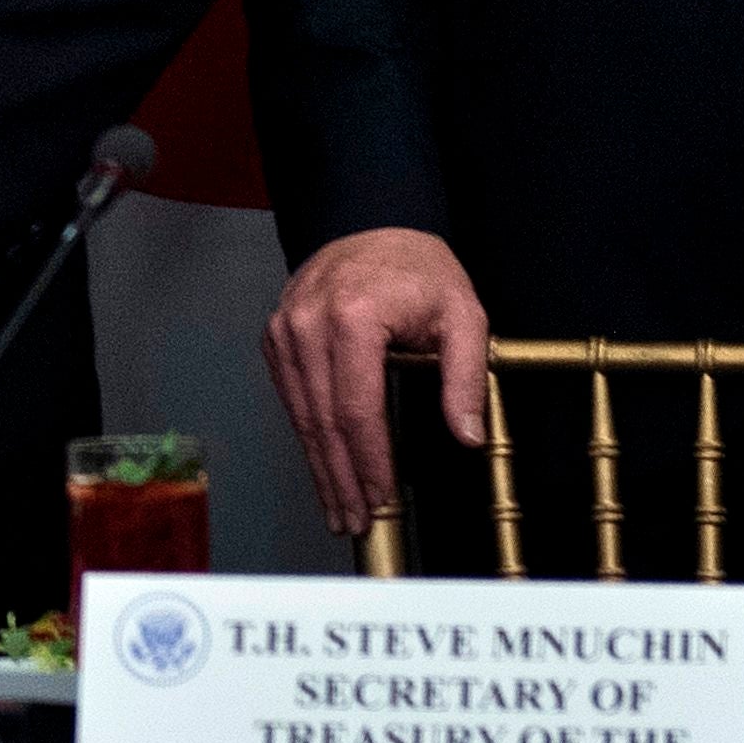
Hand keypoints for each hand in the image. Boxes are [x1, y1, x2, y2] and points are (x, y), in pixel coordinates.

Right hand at [262, 228, 492, 534]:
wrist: (372, 221)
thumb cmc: (419, 269)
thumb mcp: (463, 315)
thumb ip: (466, 377)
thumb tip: (466, 435)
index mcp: (355, 317)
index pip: (358, 409)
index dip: (369, 461)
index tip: (383, 498)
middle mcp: (309, 323)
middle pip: (323, 420)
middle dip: (341, 478)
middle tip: (357, 521)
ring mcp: (286, 328)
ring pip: (302, 415)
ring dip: (320, 467)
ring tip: (340, 508)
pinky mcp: (277, 336)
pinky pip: (291, 397)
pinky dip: (307, 436)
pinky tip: (323, 465)